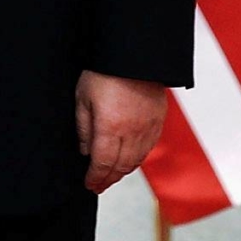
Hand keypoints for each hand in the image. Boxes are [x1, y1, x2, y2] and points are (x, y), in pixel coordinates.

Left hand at [74, 70, 167, 193]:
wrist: (135, 55)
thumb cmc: (105, 71)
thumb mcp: (83, 97)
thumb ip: (84, 127)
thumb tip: (85, 151)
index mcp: (110, 127)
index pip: (102, 163)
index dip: (95, 178)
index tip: (89, 184)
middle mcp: (131, 132)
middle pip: (120, 167)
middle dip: (108, 180)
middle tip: (98, 186)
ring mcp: (147, 128)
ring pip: (135, 161)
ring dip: (122, 172)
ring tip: (111, 176)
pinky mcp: (157, 122)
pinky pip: (148, 149)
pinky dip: (137, 160)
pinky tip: (129, 160)